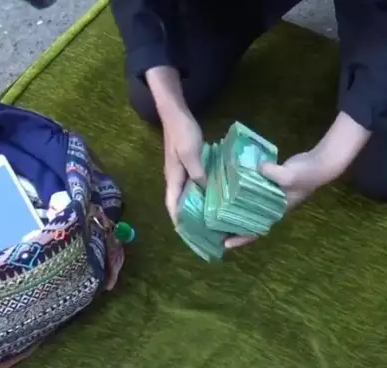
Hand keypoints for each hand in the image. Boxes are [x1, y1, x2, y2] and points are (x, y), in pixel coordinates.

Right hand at [160, 106, 205, 224]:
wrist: (176, 113)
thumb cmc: (181, 132)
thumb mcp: (190, 152)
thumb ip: (197, 172)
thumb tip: (205, 190)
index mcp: (173, 178)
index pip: (173, 204)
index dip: (178, 220)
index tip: (187, 235)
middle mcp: (175, 178)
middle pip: (180, 202)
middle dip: (188, 217)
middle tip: (203, 230)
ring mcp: (181, 171)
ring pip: (187, 193)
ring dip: (196, 205)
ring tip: (210, 218)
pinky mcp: (188, 165)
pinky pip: (194, 183)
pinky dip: (201, 191)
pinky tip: (213, 195)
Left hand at [224, 149, 340, 249]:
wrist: (320, 164)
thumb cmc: (306, 175)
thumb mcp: (290, 175)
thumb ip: (272, 173)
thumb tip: (255, 168)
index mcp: (275, 211)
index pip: (256, 231)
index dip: (241, 239)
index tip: (225, 244)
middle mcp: (270, 208)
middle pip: (248, 222)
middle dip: (232, 227)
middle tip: (211, 227)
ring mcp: (270, 197)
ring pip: (248, 207)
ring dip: (233, 209)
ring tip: (214, 209)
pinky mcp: (269, 184)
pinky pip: (250, 191)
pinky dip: (240, 192)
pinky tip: (227, 186)